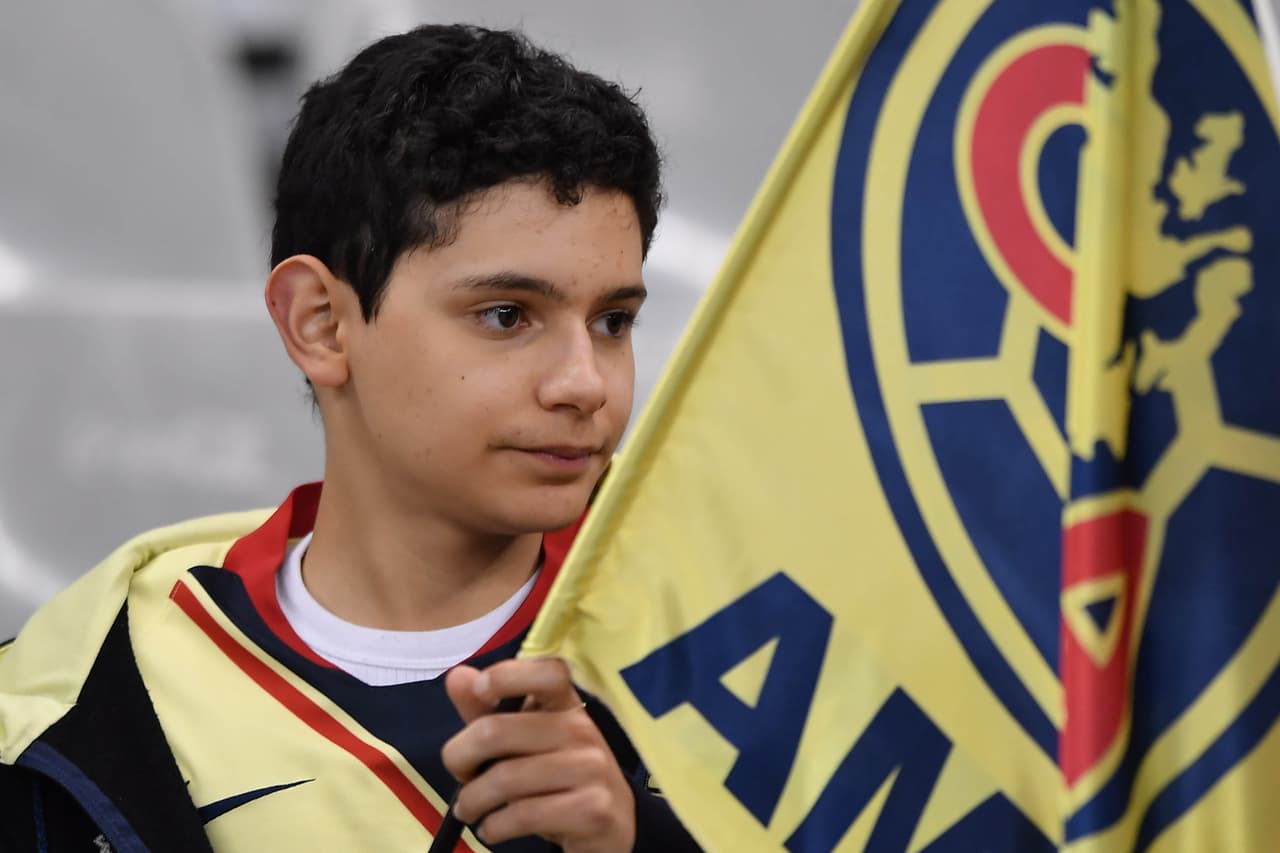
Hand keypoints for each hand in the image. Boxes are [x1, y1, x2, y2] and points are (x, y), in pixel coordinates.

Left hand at [442, 658, 635, 851]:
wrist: (615, 822)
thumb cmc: (560, 775)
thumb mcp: (525, 741)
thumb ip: (489, 712)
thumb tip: (457, 677)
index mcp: (566, 704)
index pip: (547, 672)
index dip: (508, 675)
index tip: (480, 690)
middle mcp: (581, 729)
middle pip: (497, 731)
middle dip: (459, 756)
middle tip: (459, 773)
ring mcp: (590, 769)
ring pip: (506, 779)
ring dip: (472, 799)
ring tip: (467, 809)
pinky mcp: (591, 809)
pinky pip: (524, 815)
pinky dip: (494, 826)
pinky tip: (491, 828)